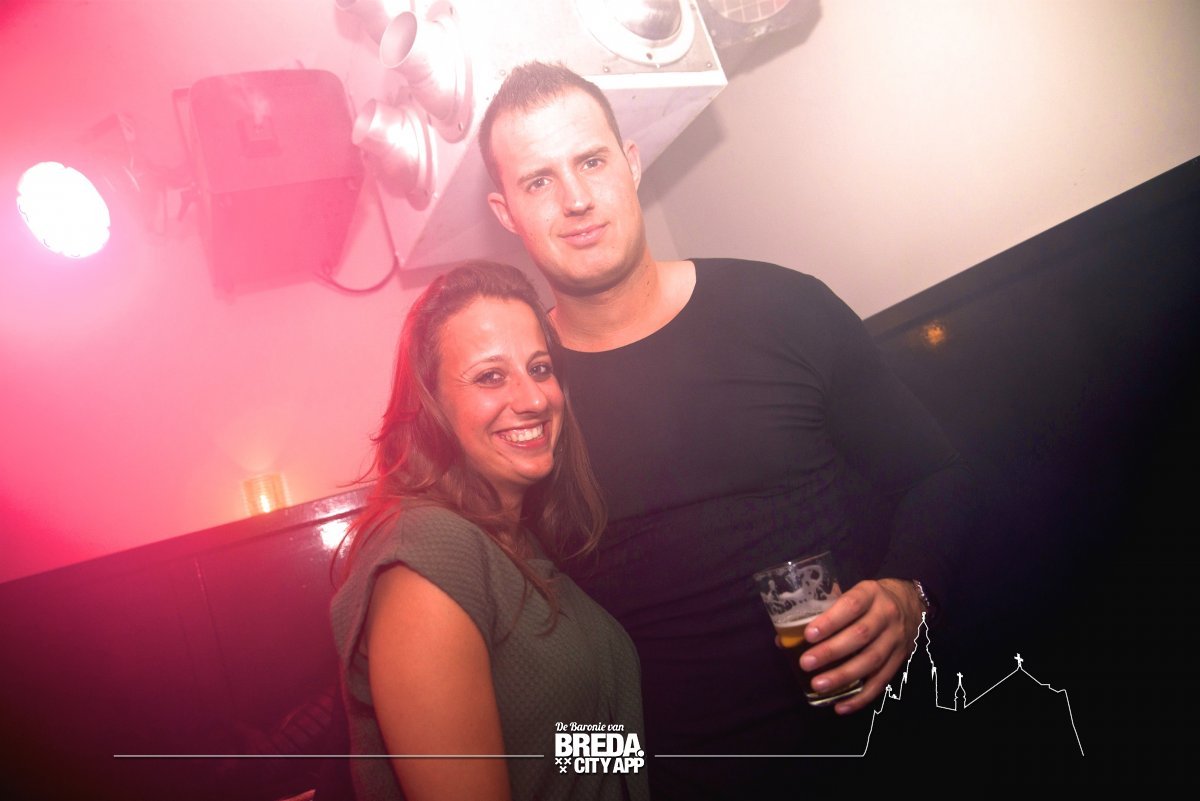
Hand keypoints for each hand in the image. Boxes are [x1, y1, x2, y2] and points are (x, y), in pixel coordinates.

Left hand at [798, 578, 924, 714]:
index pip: (851, 605)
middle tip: (806, 663)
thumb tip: (784, 637)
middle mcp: (886, 615)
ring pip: (871, 660)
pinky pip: (882, 681)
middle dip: (831, 651)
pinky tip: (841, 706)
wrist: (911, 604)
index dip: (830, 621)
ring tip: (818, 685)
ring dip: (843, 676)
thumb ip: (822, 611)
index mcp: (870, 593)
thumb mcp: (852, 593)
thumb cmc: (868, 600)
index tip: (808, 634)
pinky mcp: (900, 660)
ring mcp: (896, 639)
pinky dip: (861, 697)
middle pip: (860, 635)